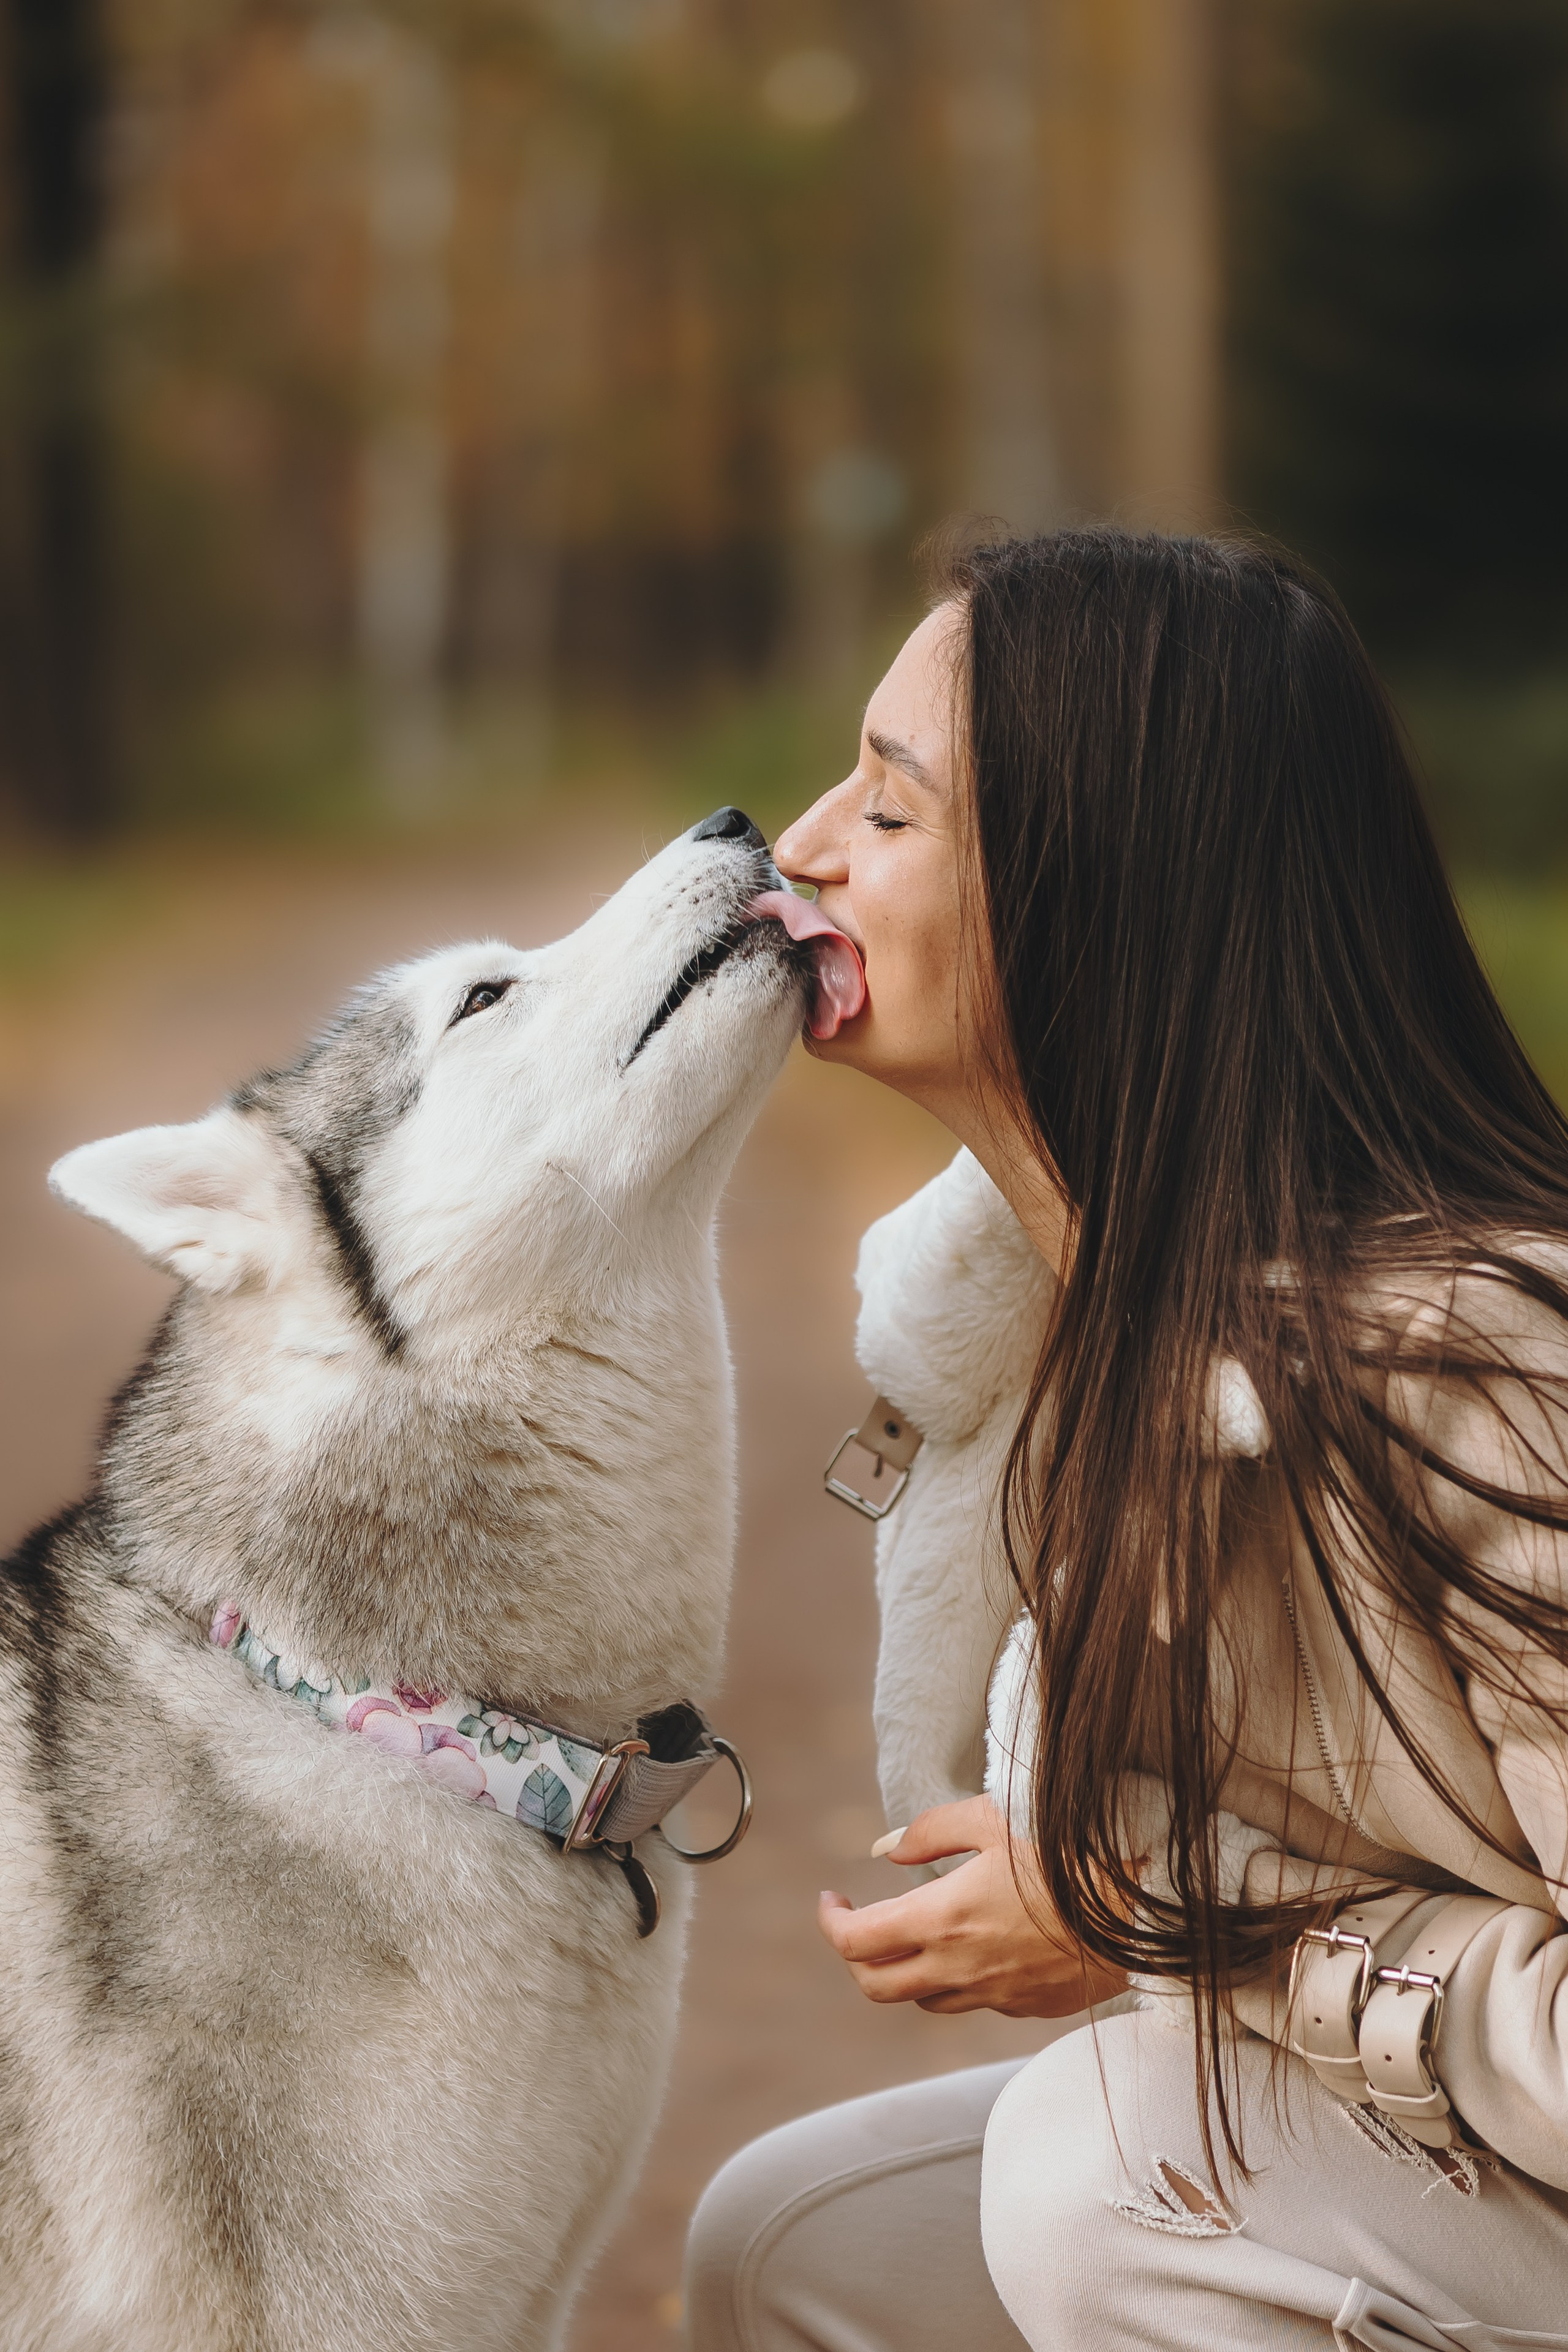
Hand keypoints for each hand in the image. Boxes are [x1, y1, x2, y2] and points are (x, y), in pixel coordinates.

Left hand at [816, 1795, 1127, 2017]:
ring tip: (920, 1933)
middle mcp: (960, 1968)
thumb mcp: (992, 1818)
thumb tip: (884, 1849)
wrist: (1142, 1902)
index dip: (832, 1922)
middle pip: (877, 1987)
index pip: (856, 1942)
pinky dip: (962, 1979)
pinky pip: (976, 2003)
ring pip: (925, 2001)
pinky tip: (982, 1944)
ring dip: (909, 1973)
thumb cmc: (1067, 1849)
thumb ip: (929, 1832)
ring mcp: (995, 1995)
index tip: (833, 1899)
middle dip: (857, 1958)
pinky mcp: (1028, 2008)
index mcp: (942, 1919)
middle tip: (861, 1924)